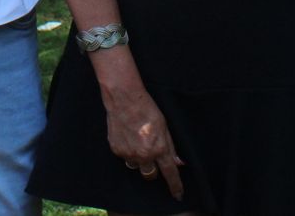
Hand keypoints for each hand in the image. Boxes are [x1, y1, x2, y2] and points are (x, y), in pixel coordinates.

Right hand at [102, 84, 183, 199]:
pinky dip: (128, 150)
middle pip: (150, 175)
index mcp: (159, 149)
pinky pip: (124, 157)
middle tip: (151, 155)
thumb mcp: (164, 127)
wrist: (124, 99)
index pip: (170, 173)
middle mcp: (144, 155)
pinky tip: (128, 136)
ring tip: (137, 141)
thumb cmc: (147, 110)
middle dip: (153, 170)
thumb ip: (170, 147)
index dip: (175, 186)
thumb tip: (178, 163)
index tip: (178, 195)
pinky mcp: (116, 149)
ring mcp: (128, 153)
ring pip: (136, 166)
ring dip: (139, 159)